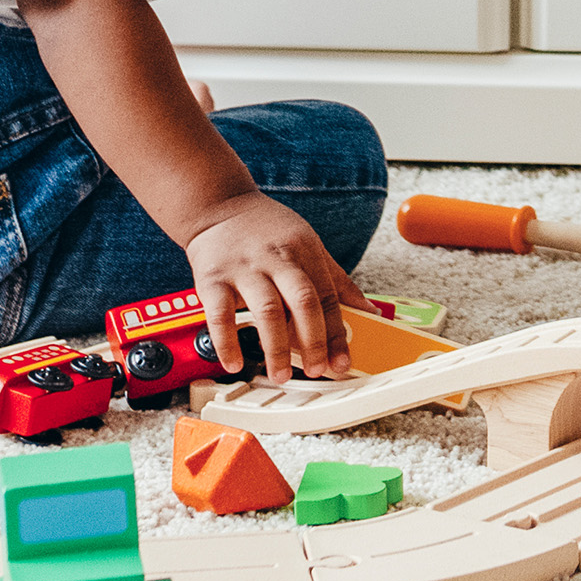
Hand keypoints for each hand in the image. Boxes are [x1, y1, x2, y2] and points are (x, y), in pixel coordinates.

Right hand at [179, 191, 358, 383]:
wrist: (219, 205)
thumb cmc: (266, 229)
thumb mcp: (308, 244)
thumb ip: (336, 279)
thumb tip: (369, 309)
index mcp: (304, 250)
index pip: (328, 296)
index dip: (337, 333)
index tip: (342, 361)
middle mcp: (276, 258)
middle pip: (303, 302)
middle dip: (313, 341)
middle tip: (316, 370)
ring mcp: (244, 268)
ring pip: (266, 311)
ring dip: (276, 349)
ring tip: (280, 375)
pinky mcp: (212, 278)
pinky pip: (220, 315)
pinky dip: (228, 343)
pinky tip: (234, 362)